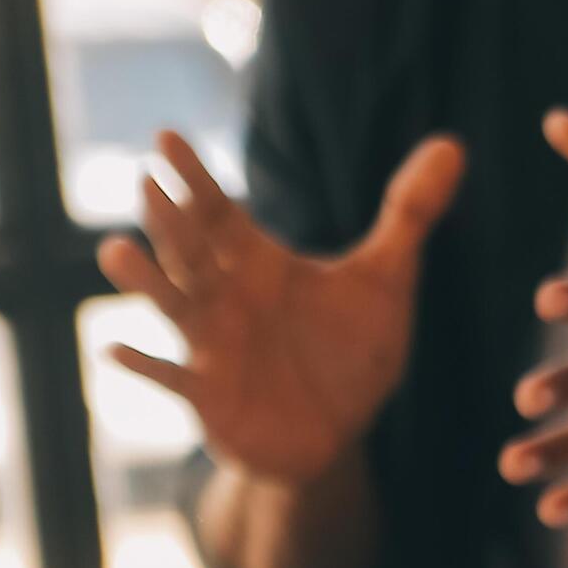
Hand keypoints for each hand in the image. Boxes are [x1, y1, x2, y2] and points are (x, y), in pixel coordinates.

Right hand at [100, 130, 462, 484]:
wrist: (338, 431)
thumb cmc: (350, 350)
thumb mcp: (387, 280)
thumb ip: (408, 213)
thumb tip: (453, 144)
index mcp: (259, 265)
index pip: (220, 213)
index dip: (195, 178)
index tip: (166, 136)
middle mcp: (226, 299)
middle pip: (192, 253)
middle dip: (171, 222)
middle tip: (147, 182)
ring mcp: (212, 347)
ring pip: (173, 308)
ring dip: (144, 283)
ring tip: (114, 252)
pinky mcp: (210, 397)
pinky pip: (173, 379)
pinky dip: (147, 367)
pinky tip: (116, 351)